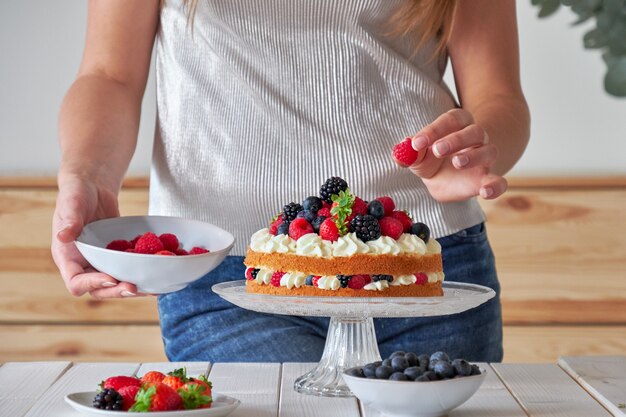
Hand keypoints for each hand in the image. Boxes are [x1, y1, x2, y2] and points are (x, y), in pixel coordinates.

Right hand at [51, 175, 140, 298]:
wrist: (92, 188)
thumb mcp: (71, 204)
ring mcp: (101, 261)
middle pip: (98, 289)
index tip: (110, 278)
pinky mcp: (116, 256)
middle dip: (116, 291)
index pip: (76, 282)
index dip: (92, 284)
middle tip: (133, 287)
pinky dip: (141, 274)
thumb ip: (69, 220)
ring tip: (150, 288)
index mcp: (67, 257)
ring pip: (115, 284)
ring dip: (131, 287)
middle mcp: (84, 264)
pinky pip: (127, 269)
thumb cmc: (76, 194)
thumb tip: (63, 236)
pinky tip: (158, 277)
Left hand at [396, 108, 506, 202]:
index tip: (417, 143)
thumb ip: (409, 154)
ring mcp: (484, 158)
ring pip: (489, 151)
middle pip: (474, 131)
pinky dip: (495, 186)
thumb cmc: (430, 160)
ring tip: (456, 163)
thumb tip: (401, 151)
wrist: (444, 180)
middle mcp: (475, 138)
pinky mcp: (487, 179)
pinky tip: (485, 191)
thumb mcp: (417, 157)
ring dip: (474, 156)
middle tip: (437, 150)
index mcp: (456, 126)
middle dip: (456, 139)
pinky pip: (499, 181)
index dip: (434, 129)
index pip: (451, 120)